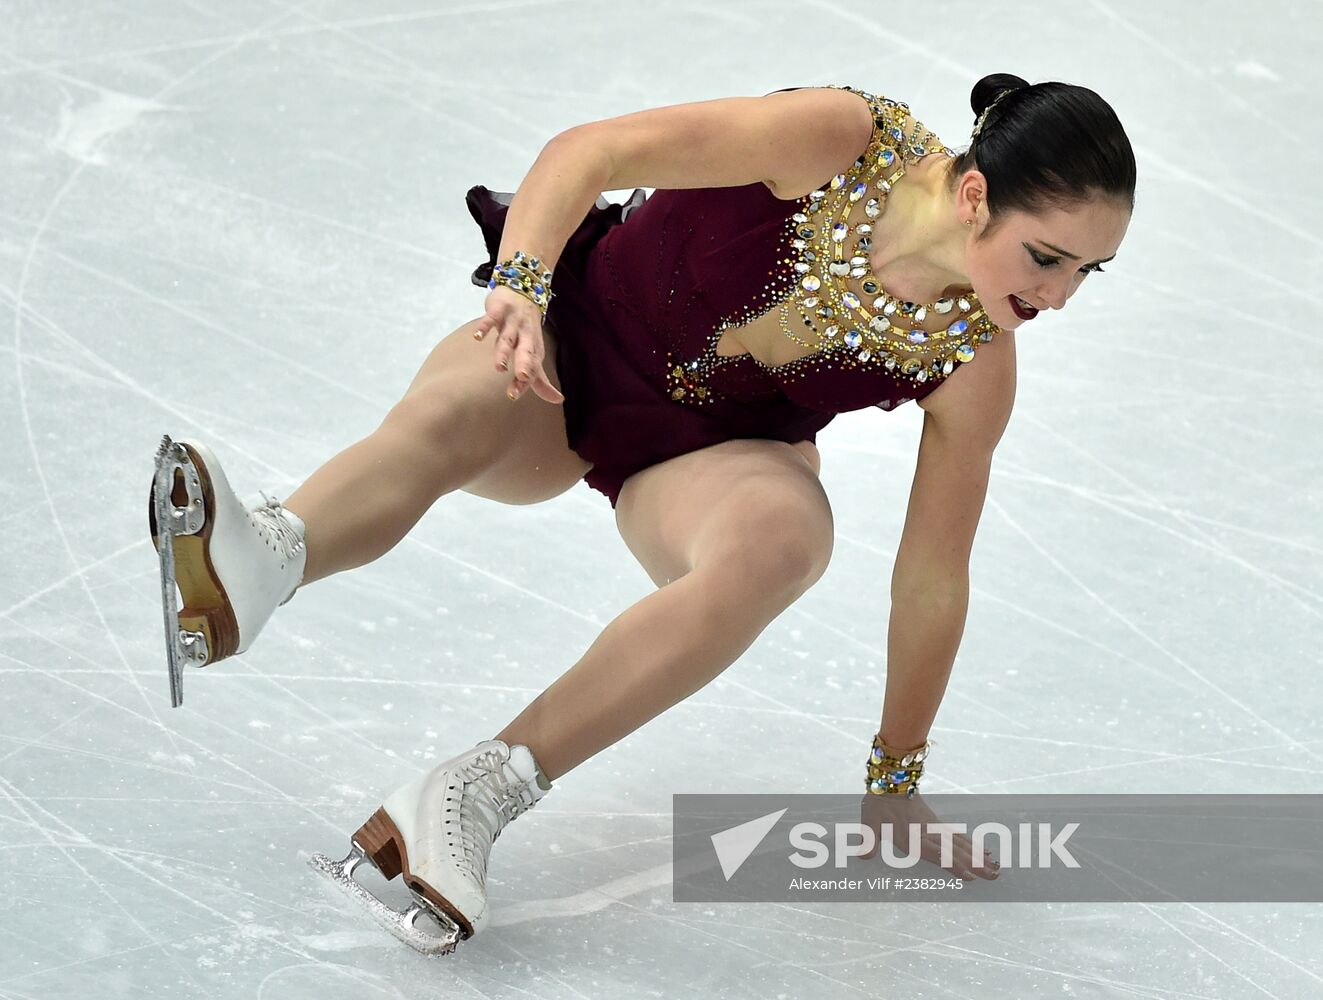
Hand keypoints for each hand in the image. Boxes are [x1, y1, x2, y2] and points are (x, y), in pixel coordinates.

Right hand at [473, 285, 564, 403]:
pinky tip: (477, 337)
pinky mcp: (499, 310)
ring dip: (504, 351)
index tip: (513, 395)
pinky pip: (490, 319)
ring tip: (499, 366)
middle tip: (522, 377)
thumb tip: (558, 400)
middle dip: (524, 364)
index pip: (531, 368)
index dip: (523, 382)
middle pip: (526, 352)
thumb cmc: (527, 329)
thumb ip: (540, 379)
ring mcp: (513, 322)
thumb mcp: (534, 353)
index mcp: (534, 349)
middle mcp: (526, 336)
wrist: (523, 291)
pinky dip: (484, 327)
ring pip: (508, 338)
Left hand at [859, 792, 999, 879]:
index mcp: (911, 837)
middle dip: (975, 865)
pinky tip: (984, 851)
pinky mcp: (937, 823)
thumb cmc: (877, 804)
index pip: (935, 854)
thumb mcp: (869, 823)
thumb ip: (869, 842)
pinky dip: (972, 844)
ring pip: (960, 844)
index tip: (969, 876)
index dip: (952, 865)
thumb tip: (862, 857)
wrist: (890, 779)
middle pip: (955, 851)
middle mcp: (927, 834)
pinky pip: (957, 835)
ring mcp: (934, 828)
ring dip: (978, 857)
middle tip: (994, 876)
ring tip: (995, 869)